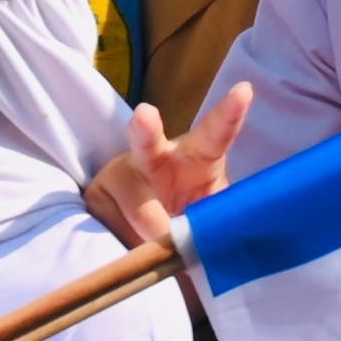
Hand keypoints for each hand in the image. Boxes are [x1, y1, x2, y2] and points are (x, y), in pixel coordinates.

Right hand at [85, 77, 247, 247]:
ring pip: (136, 212)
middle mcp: (154, 155)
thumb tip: (180, 245)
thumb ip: (204, 226)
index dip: (230, 114)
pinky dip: (132, 249)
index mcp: (196, 156)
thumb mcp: (208, 217)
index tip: (244, 91)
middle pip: (147, 142)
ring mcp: (119, 173)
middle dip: (146, 129)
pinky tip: (134, 244)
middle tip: (145, 115)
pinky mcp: (96, 197)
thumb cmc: (193, 213)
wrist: (146, 222)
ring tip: (160, 248)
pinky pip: (115, 231)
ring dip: (155, 240)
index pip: (216, 133)